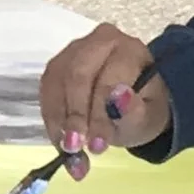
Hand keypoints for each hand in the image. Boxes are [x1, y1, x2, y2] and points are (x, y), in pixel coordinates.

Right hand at [39, 24, 171, 155]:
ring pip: (55, 84)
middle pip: (76, 76)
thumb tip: (118, 98)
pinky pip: (46, 93)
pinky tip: (61, 140)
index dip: (100, 114)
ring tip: (69, 151)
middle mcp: (98, 42)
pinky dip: (51, 121)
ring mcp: (72, 52)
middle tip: (76, 147)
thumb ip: (134, 111)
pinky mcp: (56, 68)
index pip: (108, 78)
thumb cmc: (142, 109)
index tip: (97, 146)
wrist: (132, 105)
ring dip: (59, 121)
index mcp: (128, 50)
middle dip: (75, 116)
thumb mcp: (146, 118)